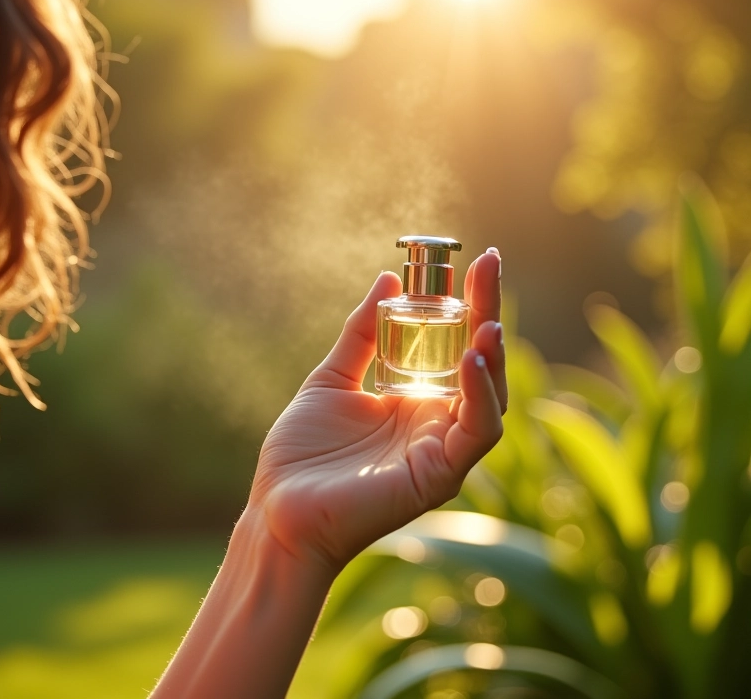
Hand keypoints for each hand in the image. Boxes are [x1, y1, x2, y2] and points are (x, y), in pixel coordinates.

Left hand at [247, 249, 505, 574]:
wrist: (278, 510)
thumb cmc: (303, 453)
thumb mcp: (334, 378)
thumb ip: (362, 333)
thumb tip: (388, 278)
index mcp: (417, 402)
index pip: (458, 346)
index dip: (472, 303)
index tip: (478, 261)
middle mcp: (437, 424)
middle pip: (482, 366)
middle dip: (490, 314)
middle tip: (490, 267)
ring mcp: (442, 451)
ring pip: (490, 400)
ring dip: (493, 356)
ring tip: (489, 318)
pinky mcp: (439, 475)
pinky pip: (475, 432)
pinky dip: (479, 396)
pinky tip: (470, 358)